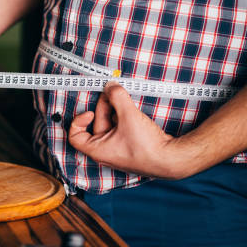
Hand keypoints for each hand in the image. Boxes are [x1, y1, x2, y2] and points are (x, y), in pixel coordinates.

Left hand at [68, 82, 195, 178]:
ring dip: (116, 111)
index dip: (78, 121)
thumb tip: (110, 86)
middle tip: (112, 93)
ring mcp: (118, 151)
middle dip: (104, 107)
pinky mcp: (129, 148)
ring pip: (110, 126)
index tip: (89, 111)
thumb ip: (117, 97)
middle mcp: (105, 152)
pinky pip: (121, 130)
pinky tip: (133, 112)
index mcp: (97, 150)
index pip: (75, 136)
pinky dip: (124, 119)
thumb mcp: (128, 116)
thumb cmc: (147, 148)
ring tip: (125, 101)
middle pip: (97, 124)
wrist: (171, 160)